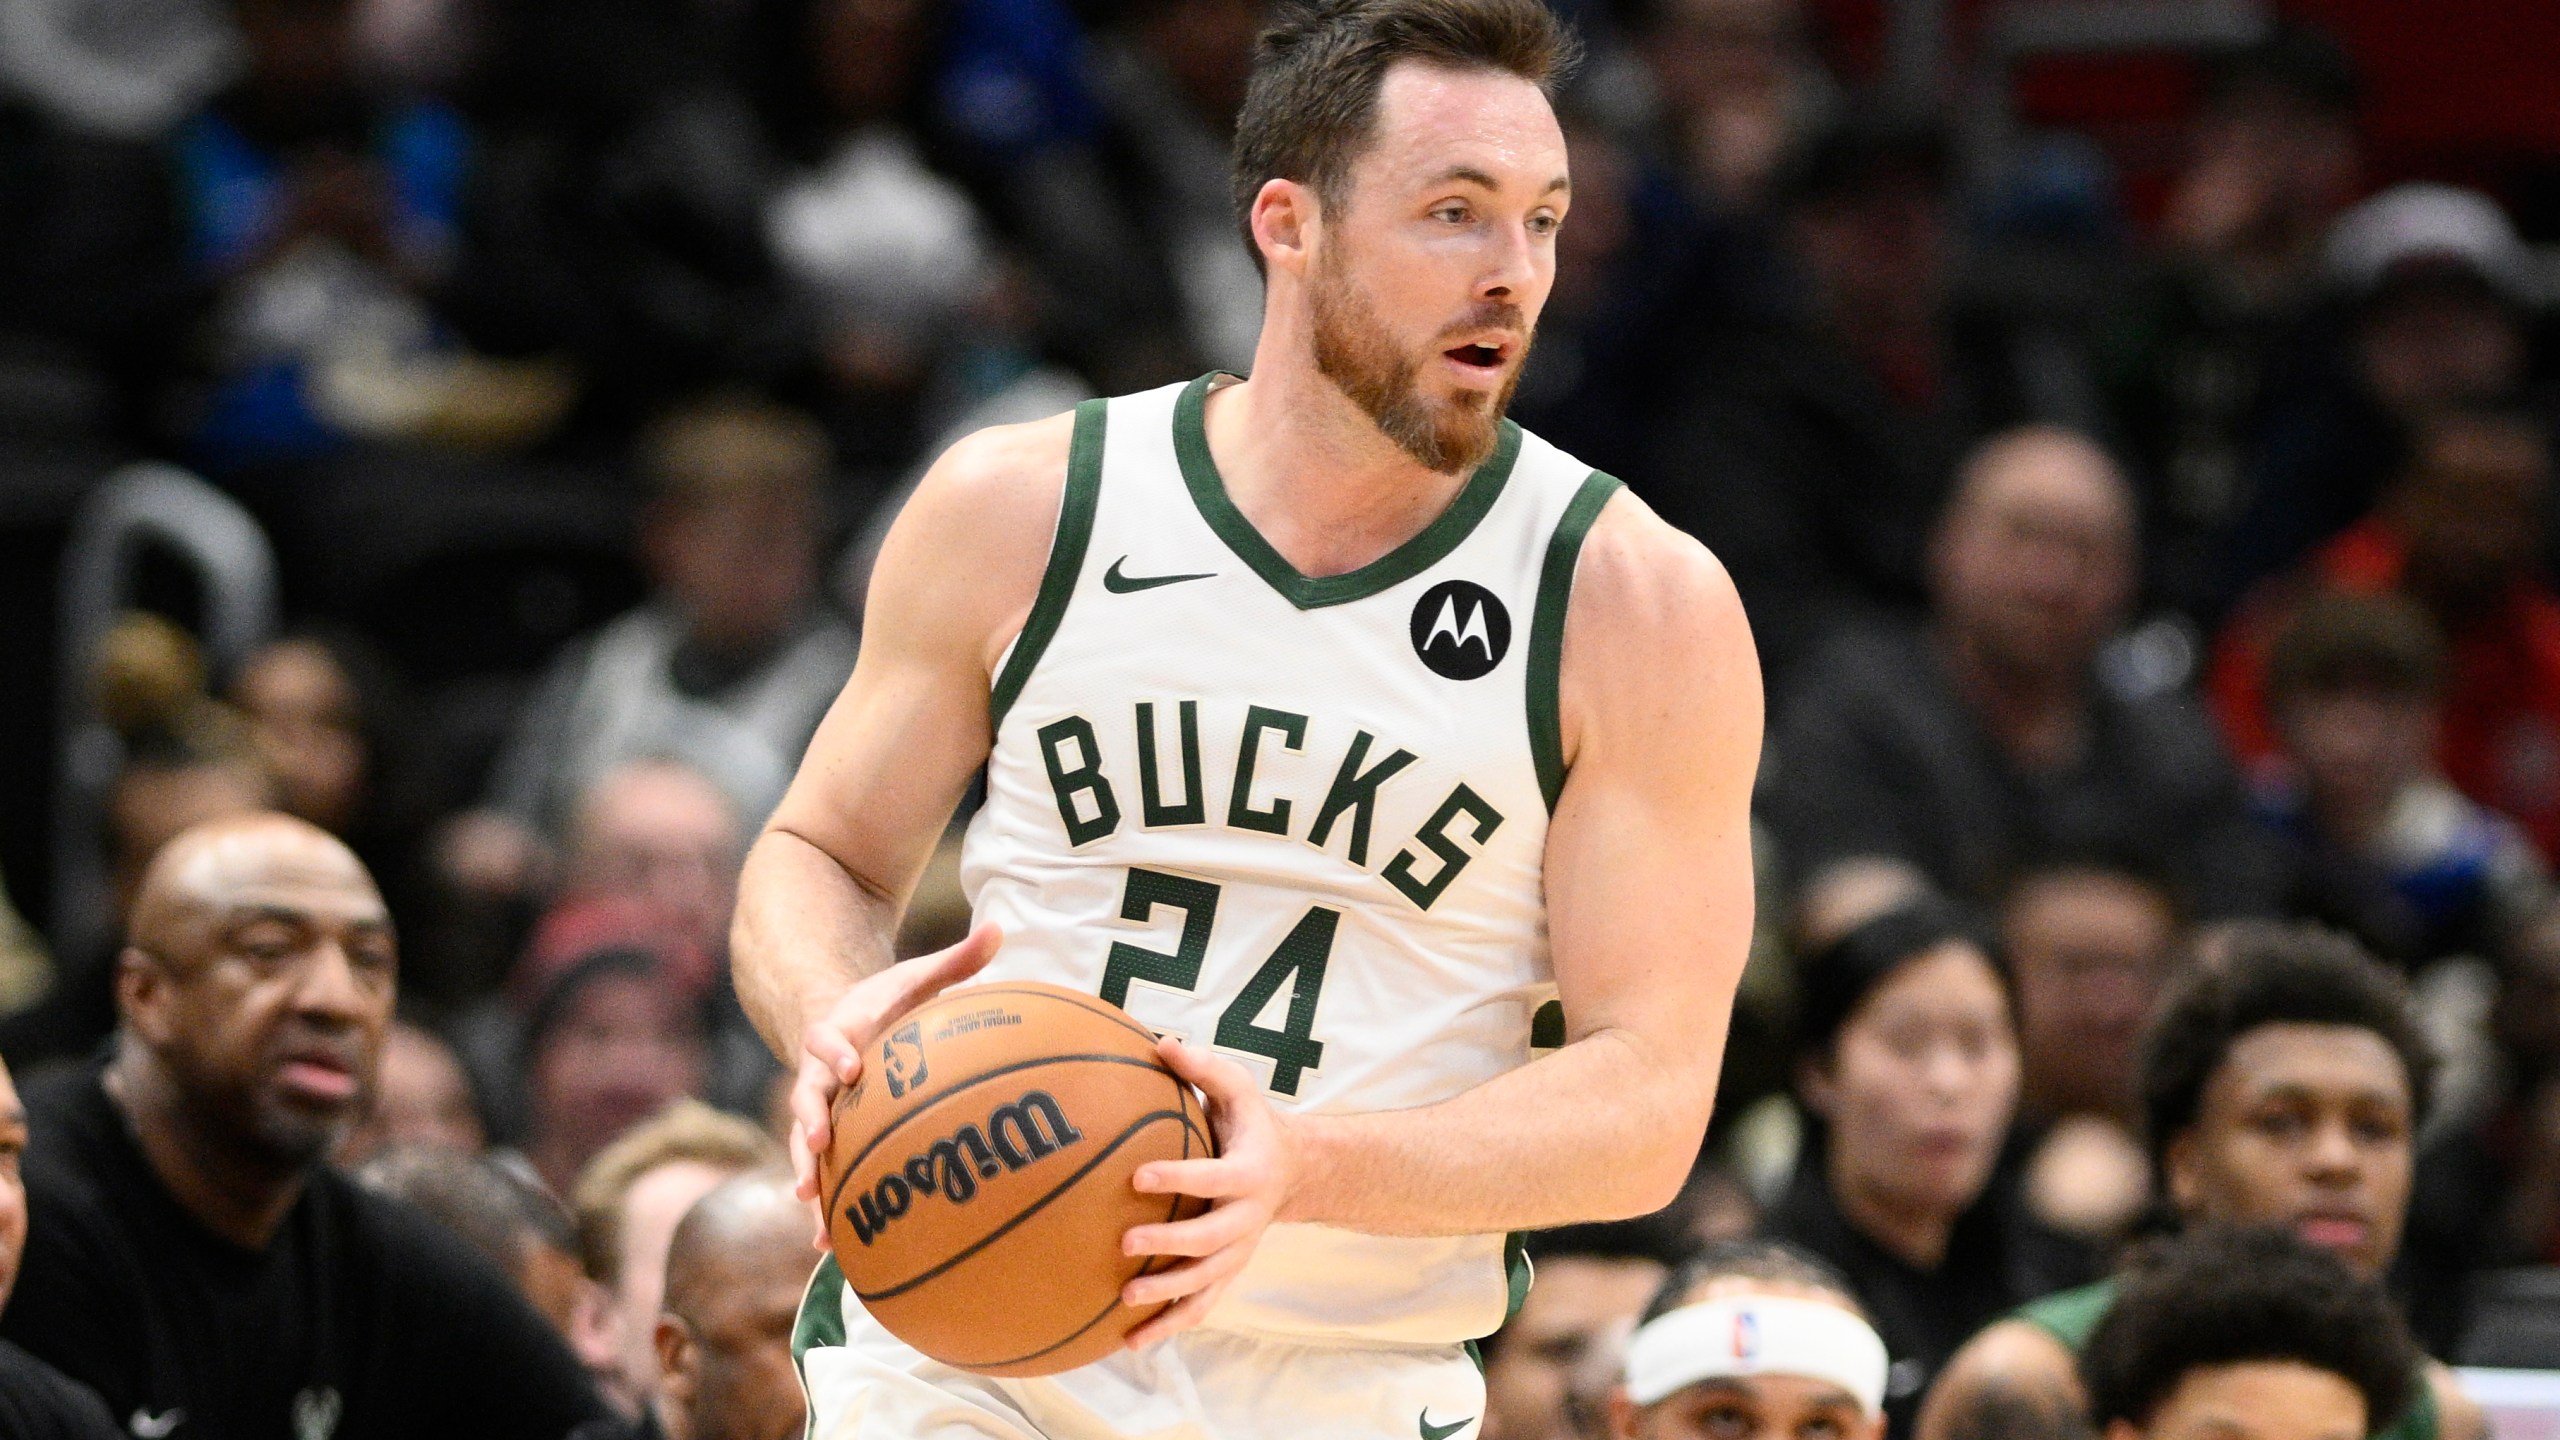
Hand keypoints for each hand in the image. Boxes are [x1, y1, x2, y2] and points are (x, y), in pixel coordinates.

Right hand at [788, 923, 1001, 1241]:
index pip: (829, 1039)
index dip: (836, 1052)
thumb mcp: (915, 977)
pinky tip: (830, 1250)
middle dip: (808, 1122)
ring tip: (812, 1209)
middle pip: (805, 1099)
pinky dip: (824, 1209)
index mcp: (841, 1032)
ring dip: (809, 1175)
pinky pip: (822, 1174)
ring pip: (804, 1145)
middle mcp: (819, 1074)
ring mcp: (817, 1108)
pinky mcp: (824, 1136)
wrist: (833, 1018)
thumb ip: (957, 958)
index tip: (851, 1066)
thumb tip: (1000, 927)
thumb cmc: (886, 1002)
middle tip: (818, 1144)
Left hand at [1118, 1038, 1298, 1347]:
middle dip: (1170, 1244)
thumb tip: (1157, 1043)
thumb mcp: (1236, 1088)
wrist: (1295, 1170)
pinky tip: (1130, 1341)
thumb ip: (1201, 1068)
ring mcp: (1239, 1251)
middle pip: (1211, 1239)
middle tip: (1125, 1241)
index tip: (1138, 1176)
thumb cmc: (1250, 1123)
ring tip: (1125, 1299)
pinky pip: (1201, 1306)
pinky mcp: (1228, 1272)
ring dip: (1168, 1294)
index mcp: (1248, 1172)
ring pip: (1206, 1282)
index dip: (1179, 1178)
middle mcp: (1247, 1218)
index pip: (1214, 1177)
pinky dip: (1169, 1326)